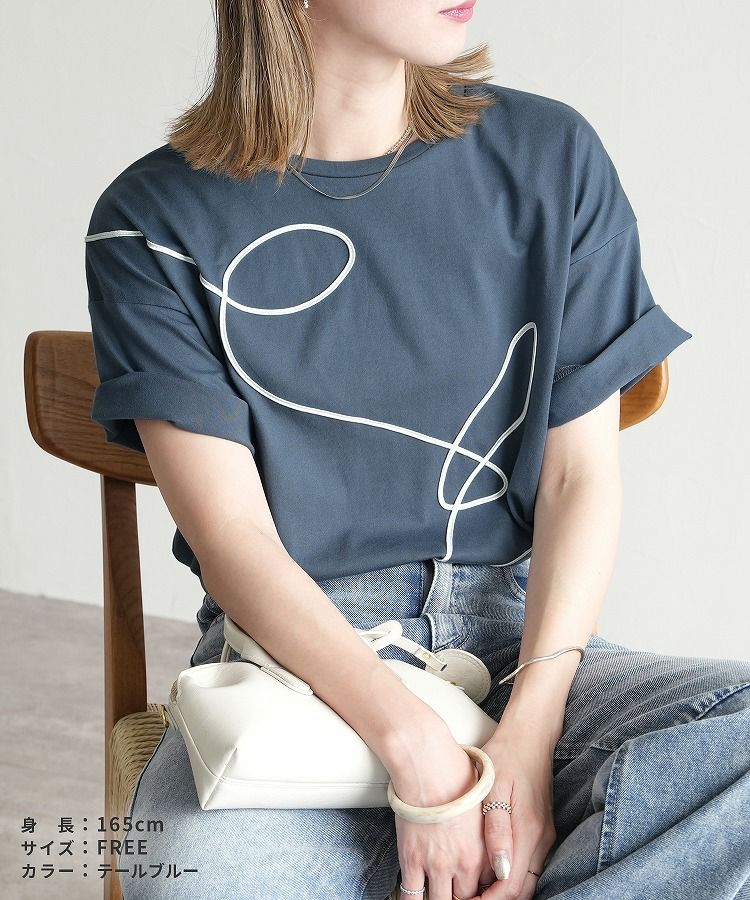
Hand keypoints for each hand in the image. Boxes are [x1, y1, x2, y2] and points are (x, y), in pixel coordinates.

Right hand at [393, 739, 496, 899]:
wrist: (428, 765)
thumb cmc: (456, 775)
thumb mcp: (486, 803)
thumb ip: (491, 832)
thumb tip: (496, 844)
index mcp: (482, 852)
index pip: (489, 886)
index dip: (483, 887)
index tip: (475, 883)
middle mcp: (461, 864)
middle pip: (466, 897)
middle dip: (463, 895)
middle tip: (456, 887)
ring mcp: (435, 864)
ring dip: (442, 898)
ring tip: (439, 891)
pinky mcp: (411, 860)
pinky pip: (411, 895)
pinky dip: (413, 899)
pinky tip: (417, 894)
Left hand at [467, 725, 557, 899]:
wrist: (530, 734)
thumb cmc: (506, 756)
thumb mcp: (494, 789)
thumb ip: (497, 831)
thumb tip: (500, 871)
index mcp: (528, 832)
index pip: (511, 887)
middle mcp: (541, 839)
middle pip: (522, 891)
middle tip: (465, 899)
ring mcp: (544, 835)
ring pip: (527, 880)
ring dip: (503, 891)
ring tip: (473, 890)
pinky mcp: (541, 829)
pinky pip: (529, 865)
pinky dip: (511, 876)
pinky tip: (490, 870)